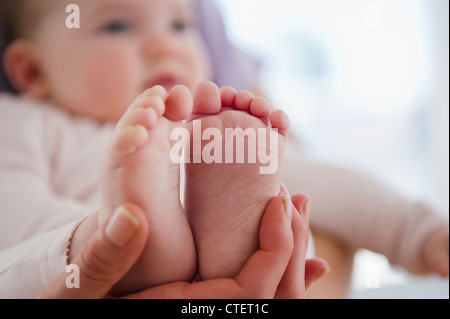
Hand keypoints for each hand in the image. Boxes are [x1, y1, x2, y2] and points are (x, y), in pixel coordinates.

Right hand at [38, 194, 328, 298]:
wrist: (86, 308)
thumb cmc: (83, 304)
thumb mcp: (84, 289)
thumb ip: (103, 261)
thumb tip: (133, 216)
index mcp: (192, 313)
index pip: (255, 290)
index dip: (276, 246)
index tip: (278, 201)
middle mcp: (214, 314)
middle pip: (280, 292)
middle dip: (293, 242)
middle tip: (290, 198)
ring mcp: (219, 309)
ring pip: (279, 294)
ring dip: (295, 251)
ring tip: (297, 209)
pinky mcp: (215, 300)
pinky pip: (267, 293)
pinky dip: (287, 268)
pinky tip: (297, 247)